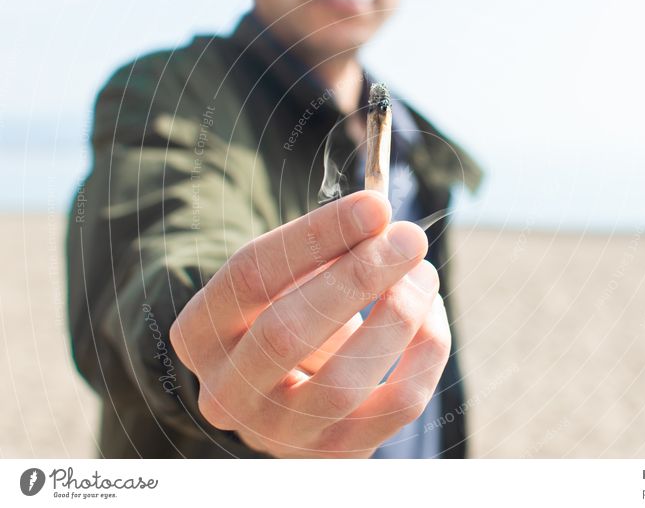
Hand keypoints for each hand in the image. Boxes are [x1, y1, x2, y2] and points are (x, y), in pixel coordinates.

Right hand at [169, 190, 450, 457]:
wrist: (283, 396)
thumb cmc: (287, 316)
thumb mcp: (285, 280)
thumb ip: (323, 250)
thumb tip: (380, 221)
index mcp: (201, 334)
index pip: (250, 276)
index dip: (318, 235)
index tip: (375, 207)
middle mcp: (228, 393)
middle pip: (286, 332)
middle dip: (358, 277)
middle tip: (409, 238)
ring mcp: (282, 433)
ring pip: (342, 384)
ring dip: (397, 317)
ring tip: (423, 274)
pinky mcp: (338, 452)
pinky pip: (396, 406)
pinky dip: (425, 352)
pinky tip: (429, 313)